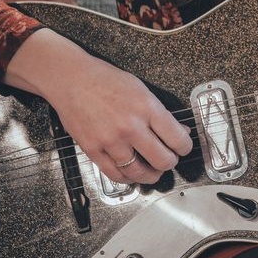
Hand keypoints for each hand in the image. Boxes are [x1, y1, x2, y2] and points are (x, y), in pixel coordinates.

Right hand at [4, 28, 193, 183]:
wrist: (72, 79)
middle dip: (170, 163)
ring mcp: (112, 141)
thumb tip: (178, 130)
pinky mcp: (93, 150)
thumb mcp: (140, 89)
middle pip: (163, 160)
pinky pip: (115, 174)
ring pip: (140, 172)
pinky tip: (132, 174)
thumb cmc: (105, 80)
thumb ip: (159, 112)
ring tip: (153, 171)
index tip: (184, 148)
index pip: (177, 138)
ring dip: (151, 175)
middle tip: (169, 159)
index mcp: (147, 107)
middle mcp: (131, 126)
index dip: (185, 147)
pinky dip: (127, 178)